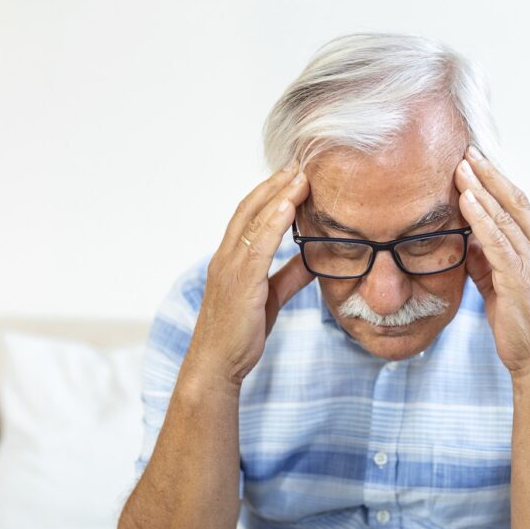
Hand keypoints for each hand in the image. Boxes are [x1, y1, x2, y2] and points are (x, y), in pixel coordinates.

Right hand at [184, 163, 314, 387]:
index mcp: (230, 259)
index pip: (249, 216)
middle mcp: (226, 257)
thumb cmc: (239, 334)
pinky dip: (273, 222)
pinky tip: (289, 205)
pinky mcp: (239, 283)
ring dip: (277, 195)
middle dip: (274, 184)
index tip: (292, 175)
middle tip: (298, 163)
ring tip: (299, 176)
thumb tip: (312, 259)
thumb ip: (289, 276)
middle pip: (249, 209)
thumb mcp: (270, 298)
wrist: (217, 365)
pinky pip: (257, 245)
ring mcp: (230, 268)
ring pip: (253, 221)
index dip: (269, 193)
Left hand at [454, 145, 529, 378]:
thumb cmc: (519, 325)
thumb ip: (485, 260)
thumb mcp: (498, 285)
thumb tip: (466, 238)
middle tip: (467, 151)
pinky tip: (466, 201)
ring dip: (482, 190)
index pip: (518, 205)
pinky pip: (498, 243)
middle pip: (514, 202)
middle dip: (490, 175)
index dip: (498, 180)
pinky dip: (482, 219)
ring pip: (505, 217)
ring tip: (460, 168)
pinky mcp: (520, 281)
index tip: (476, 159)